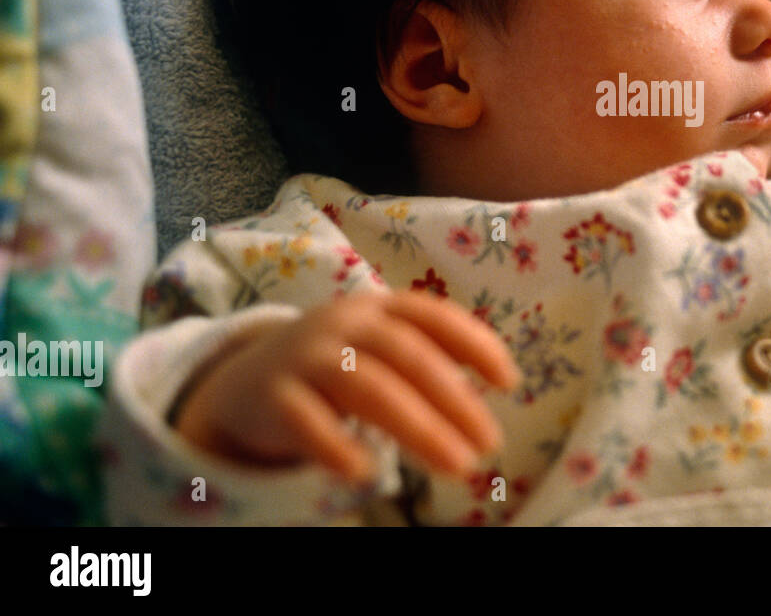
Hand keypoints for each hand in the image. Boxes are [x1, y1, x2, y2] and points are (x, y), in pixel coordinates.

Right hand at [172, 290, 520, 483]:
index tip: (510, 382)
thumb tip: (496, 390)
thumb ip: (430, 359)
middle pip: (408, 357)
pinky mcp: (273, 396)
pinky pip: (306, 420)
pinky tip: (366, 473)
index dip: (474, 344)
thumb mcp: (382, 349)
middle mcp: (346, 324)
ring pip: (368, 388)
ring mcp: (308, 357)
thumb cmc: (340, 365)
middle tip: (490, 444)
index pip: (433, 316)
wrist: (249, 378)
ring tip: (457, 466)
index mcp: (380, 308)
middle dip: (455, 401)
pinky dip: (336, 444)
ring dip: (418, 427)